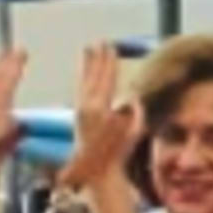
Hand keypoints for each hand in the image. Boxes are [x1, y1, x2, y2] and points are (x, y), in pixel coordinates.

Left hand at [67, 45, 140, 192]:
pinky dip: (83, 77)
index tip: (110, 47)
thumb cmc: (118, 153)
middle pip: (93, 76)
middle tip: (99, 42)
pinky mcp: (77, 115)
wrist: (96, 171)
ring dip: (87, 65)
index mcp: (101, 109)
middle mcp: (87, 106)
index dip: (109, 62)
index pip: (106, 79)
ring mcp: (80, 110)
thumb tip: (133, 100)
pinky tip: (85, 73)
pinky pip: (80, 89)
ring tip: (87, 50)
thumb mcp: (133, 132)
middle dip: (97, 59)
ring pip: (84, 81)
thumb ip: (134, 114)